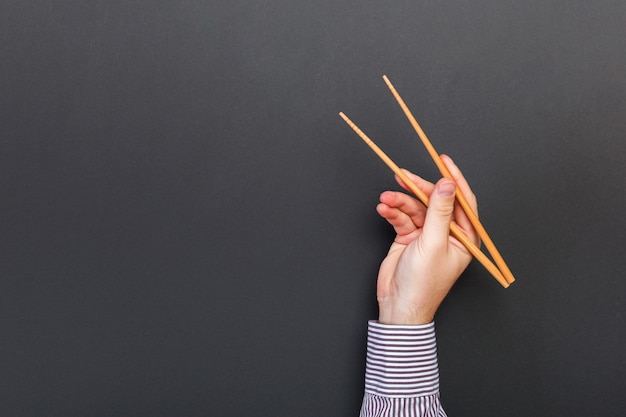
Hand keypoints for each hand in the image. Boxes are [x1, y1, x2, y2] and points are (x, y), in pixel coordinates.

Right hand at [375, 155, 478, 324]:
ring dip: (399, 202)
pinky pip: (402, 217)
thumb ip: (439, 211)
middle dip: (417, 188)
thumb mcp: (433, 243)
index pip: (463, 201)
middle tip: (403, 176)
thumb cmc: (423, 284)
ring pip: (414, 207)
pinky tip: (384, 209)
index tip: (444, 161)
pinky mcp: (409, 237)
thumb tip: (448, 185)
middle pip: (434, 201)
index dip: (454, 179)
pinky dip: (392, 212)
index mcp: (464, 237)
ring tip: (385, 200)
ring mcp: (427, 235)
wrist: (398, 305)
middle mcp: (447, 233)